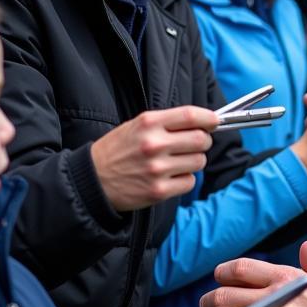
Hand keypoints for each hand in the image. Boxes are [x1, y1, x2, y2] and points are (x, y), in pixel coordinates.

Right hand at [90, 106, 219, 211]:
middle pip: (201, 140)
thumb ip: (167, 122)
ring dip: (193, 162)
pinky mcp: (158, 191)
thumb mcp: (137, 125)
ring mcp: (157, 169)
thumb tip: (204, 122)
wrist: (91, 180)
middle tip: (193, 145)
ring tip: (176, 162)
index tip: (214, 122)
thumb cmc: (117, 150)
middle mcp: (154, 145)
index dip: (209, 118)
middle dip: (203, 142)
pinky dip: (184, 180)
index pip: (191, 115)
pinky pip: (189, 182)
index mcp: (149, 123)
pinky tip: (169, 177)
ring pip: (199, 162)